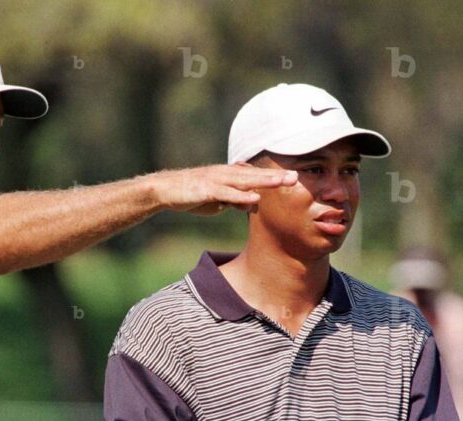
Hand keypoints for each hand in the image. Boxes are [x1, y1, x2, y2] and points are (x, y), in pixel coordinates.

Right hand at [143, 164, 296, 214]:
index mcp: (228, 176)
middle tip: (296, 177)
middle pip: (255, 175)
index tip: (293, 179)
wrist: (166, 190)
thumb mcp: (217, 200)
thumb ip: (235, 200)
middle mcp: (225, 174)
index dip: (273, 177)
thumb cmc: (191, 194)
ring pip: (245, 181)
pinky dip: (241, 195)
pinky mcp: (207, 190)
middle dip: (276, 176)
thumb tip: (252, 203)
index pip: (255, 176)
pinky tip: (255, 197)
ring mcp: (216, 181)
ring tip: (284, 183)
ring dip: (265, 181)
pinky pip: (227, 193)